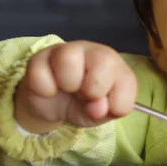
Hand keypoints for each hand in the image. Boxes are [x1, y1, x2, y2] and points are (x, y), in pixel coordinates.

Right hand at [14, 41, 136, 133]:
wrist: (52, 104)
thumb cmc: (84, 105)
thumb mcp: (100, 115)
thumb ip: (106, 112)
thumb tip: (98, 108)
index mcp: (116, 67)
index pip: (127, 81)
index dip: (116, 102)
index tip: (105, 108)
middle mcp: (95, 52)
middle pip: (104, 60)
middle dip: (93, 89)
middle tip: (85, 96)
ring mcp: (67, 50)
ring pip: (69, 58)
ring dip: (67, 83)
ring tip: (67, 89)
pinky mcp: (40, 57)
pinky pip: (40, 72)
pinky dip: (44, 89)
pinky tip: (50, 89)